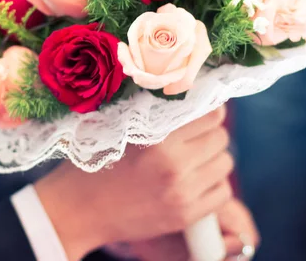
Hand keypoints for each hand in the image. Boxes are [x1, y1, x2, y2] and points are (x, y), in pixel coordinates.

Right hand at [34, 107, 233, 260]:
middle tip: (192, 137)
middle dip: (209, 134)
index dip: (209, 109)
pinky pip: (223, 192)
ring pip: (225, 163)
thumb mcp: (118, 127)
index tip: (201, 111)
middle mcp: (175, 165)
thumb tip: (188, 89)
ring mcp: (183, 193)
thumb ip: (153, 110)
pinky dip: (213, 184)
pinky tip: (193, 182)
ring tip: (192, 160)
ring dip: (212, 158)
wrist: (80, 210)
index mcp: (158, 138)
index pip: (211, 115)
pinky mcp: (185, 215)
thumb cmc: (95, 161)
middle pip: (221, 137)